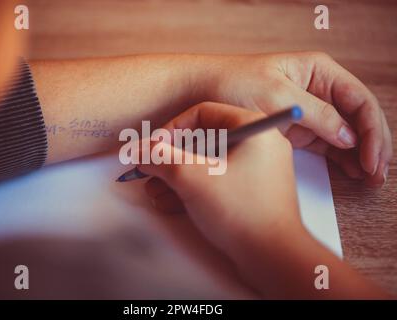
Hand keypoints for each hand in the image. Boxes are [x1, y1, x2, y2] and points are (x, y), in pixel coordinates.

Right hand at [139, 102, 388, 298]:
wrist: (273, 258)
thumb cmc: (240, 211)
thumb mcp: (192, 178)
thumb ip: (162, 158)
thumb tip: (139, 150)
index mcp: (253, 128)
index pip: (203, 113)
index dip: (171, 128)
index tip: (152, 147)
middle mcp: (258, 143)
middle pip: (204, 140)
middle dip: (171, 159)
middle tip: (149, 171)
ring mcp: (257, 169)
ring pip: (208, 164)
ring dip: (177, 177)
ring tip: (154, 192)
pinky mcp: (251, 191)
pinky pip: (218, 181)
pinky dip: (194, 189)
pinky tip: (169, 203)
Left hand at [203, 52, 391, 186]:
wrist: (200, 94)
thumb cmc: (232, 84)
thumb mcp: (275, 95)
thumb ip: (315, 113)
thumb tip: (349, 136)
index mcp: (318, 72)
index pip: (358, 100)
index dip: (370, 130)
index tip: (370, 157)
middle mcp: (317, 90)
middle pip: (357, 118)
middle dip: (371, 145)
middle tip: (376, 174)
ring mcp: (308, 112)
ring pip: (345, 134)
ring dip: (359, 155)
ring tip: (369, 179)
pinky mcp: (296, 130)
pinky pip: (326, 144)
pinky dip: (340, 157)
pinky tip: (350, 172)